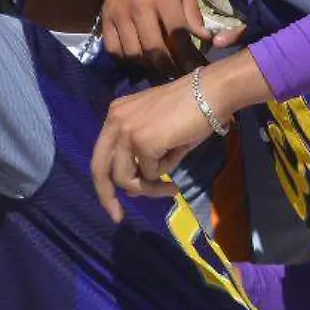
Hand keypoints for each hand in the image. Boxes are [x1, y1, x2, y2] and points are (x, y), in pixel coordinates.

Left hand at [90, 54, 268, 222]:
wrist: (210, 93)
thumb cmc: (191, 113)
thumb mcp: (158, 137)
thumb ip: (141, 160)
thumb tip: (133, 190)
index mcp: (116, 116)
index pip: (100, 154)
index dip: (104, 181)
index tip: (113, 204)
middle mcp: (115, 120)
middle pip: (99, 168)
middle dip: (107, 196)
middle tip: (118, 216)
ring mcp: (126, 130)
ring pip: (126, 177)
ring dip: (149, 187)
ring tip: (170, 187)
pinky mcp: (142, 141)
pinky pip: (151, 173)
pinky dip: (166, 171)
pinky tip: (178, 156)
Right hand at [99, 0, 209, 79]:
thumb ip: (193, 15)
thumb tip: (205, 40)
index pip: (177, 34)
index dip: (188, 56)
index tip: (196, 70)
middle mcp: (138, 7)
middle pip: (154, 49)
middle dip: (168, 68)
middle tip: (176, 75)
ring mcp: (119, 14)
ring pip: (133, 53)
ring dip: (147, 66)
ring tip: (158, 67)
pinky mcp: (105, 19)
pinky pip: (113, 49)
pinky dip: (125, 59)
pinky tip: (137, 58)